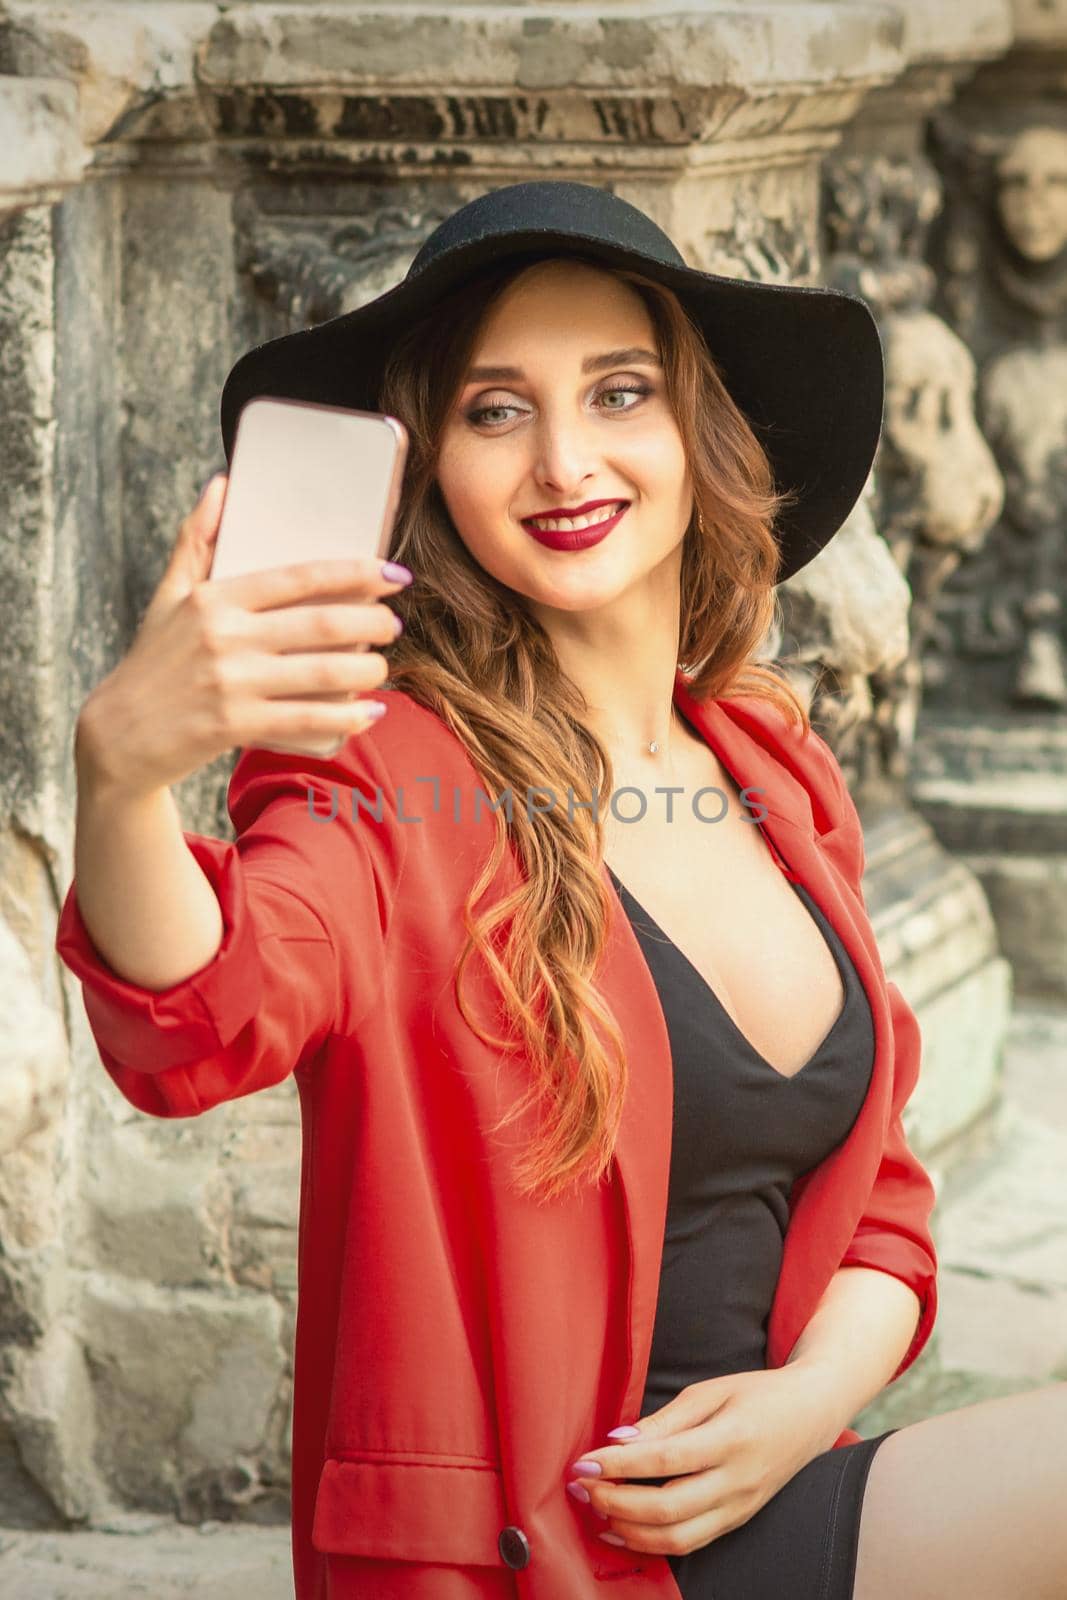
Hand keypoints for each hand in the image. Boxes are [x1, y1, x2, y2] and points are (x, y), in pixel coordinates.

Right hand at [77, 473, 410, 794]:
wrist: (120, 734)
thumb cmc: (153, 661)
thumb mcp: (168, 595)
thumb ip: (197, 540)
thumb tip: (222, 484)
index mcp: (215, 598)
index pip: (299, 577)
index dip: (355, 574)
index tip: (394, 574)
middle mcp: (224, 636)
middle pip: (320, 624)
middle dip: (372, 622)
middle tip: (393, 624)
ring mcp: (231, 682)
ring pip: (321, 672)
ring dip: (367, 669)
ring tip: (382, 666)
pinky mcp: (234, 725)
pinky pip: (305, 719)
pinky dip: (345, 717)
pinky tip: (369, 712)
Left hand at [567, 1364, 839, 1557]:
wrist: (812, 1413)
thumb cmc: (758, 1394)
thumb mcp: (711, 1390)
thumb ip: (666, 1420)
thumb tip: (619, 1439)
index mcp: (731, 1439)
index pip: (665, 1460)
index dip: (620, 1465)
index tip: (585, 1462)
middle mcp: (737, 1482)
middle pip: (667, 1509)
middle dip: (615, 1502)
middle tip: (582, 1486)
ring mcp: (739, 1507)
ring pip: (677, 1539)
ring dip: (629, 1529)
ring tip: (595, 1508)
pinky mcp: (737, 1521)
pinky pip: (691, 1543)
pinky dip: (651, 1542)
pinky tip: (623, 1527)